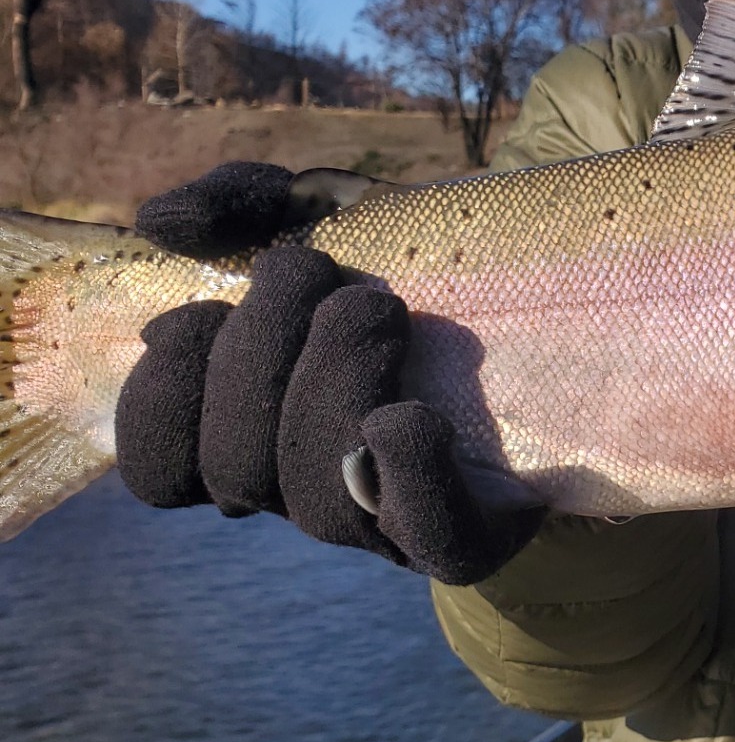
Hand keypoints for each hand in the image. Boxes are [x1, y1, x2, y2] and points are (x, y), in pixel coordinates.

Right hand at [114, 163, 542, 583]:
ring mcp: (395, 520)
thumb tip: (166, 221)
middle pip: (238, 471)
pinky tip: (410, 415)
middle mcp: (314, 489)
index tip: (203, 313)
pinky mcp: (479, 527)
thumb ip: (241, 204)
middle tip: (321, 275)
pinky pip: (433, 537)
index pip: (163, 473)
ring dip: (332, 383)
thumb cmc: (425, 264)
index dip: (159, 401)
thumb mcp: (329, 213)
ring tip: (379, 305)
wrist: (567, 298)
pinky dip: (410, 474)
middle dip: (260, 356)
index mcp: (260, 434)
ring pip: (321, 501)